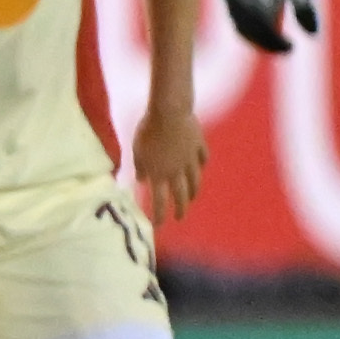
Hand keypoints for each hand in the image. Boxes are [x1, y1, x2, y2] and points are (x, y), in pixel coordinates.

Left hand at [134, 101, 207, 226]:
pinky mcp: (199, 145)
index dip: (159, 215)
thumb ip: (139, 167)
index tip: (158, 226)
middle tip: (180, 218)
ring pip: (195, 180)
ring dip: (193, 192)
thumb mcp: (137, 150)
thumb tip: (141, 180)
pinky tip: (200, 168)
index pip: (159, 201)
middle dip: (180, 209)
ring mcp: (190, 159)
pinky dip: (201, 165)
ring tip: (191, 198)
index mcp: (159, 173)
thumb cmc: (147, 130)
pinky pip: (202, 159)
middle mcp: (177, 170)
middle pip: (180, 195)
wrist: (170, 112)